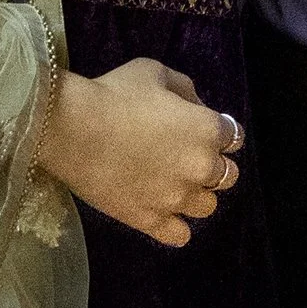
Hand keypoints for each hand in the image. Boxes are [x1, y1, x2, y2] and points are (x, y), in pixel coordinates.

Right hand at [38, 61, 240, 248]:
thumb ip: (185, 89)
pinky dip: (176, 226)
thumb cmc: (114, 93)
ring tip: (174, 185)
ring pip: (207, 207)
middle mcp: (200, 167)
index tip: (201, 129)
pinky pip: (180, 235)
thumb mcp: (155, 72)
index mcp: (207, 129)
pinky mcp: (150, 220)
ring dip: (196, 195)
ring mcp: (176, 198)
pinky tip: (164, 214)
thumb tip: (195, 108)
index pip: (233, 137)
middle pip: (227, 176)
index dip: (219, 132)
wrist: (72, 129)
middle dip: (212, 165)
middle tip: (186, 156)